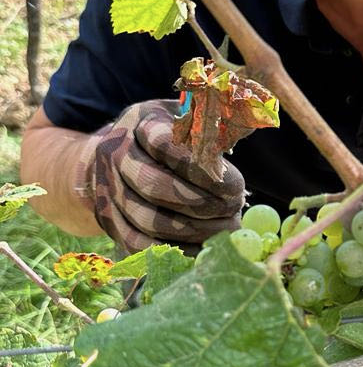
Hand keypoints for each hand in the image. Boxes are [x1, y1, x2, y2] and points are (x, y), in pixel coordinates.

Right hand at [77, 99, 244, 252]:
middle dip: (202, 204)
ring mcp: (107, 192)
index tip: (237, 185)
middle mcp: (115, 156)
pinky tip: (206, 249)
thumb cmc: (169, 133)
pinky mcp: (110, 223)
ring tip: (227, 228)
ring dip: (195, 231)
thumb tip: (252, 123)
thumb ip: (213, 122)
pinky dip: (176, 251)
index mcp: (139, 123)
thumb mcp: (188, 114)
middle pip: (155, 187)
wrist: (116, 156)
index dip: (203, 168)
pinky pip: (140, 246)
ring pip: (148, 222)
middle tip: (235, 209)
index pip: (166, 144)